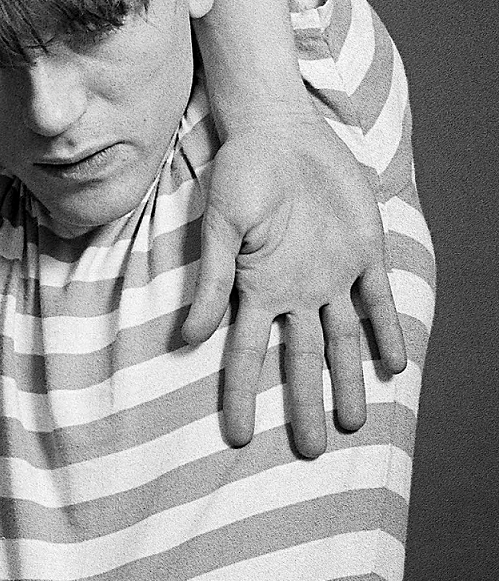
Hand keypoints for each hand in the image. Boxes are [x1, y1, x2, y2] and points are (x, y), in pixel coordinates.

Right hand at [181, 107, 406, 457]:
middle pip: (301, 361)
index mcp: (257, 289)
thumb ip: (213, 281)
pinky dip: (386, 331)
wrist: (280, 129)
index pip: (247, 356)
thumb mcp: (221, 226)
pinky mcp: (363, 251)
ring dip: (347, 380)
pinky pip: (377, 300)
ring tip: (352, 422)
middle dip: (305, 404)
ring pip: (342, 340)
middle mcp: (294, 291)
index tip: (238, 438)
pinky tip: (393, 364)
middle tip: (311, 450)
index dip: (242, 397)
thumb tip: (187, 338)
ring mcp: (331, 274)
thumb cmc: (241, 172)